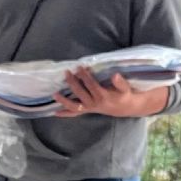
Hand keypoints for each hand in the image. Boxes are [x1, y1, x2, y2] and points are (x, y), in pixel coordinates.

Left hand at [53, 67, 167, 117]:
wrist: (125, 108)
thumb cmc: (124, 95)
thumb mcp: (126, 89)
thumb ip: (120, 83)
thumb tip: (115, 75)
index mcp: (103, 96)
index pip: (91, 85)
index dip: (85, 76)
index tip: (79, 67)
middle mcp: (94, 104)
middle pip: (80, 93)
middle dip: (73, 82)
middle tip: (67, 73)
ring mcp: (89, 108)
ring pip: (74, 106)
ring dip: (64, 100)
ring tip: (54, 94)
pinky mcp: (87, 110)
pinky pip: (75, 113)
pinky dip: (65, 113)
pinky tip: (55, 112)